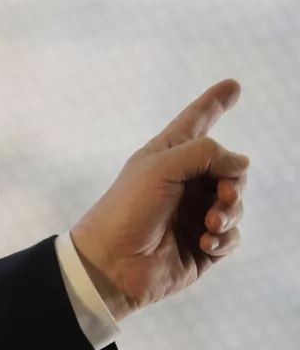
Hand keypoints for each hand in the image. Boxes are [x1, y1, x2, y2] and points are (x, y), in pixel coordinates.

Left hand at [69, 79, 250, 320]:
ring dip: (230, 212)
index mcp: (167, 157)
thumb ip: (205, 153)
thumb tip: (240, 163)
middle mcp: (183, 183)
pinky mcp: (201, 246)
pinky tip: (203, 244)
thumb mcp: (161, 167)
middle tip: (223, 193)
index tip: (232, 84)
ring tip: (209, 223)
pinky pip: (231, 236)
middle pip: (231, 169)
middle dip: (234, 180)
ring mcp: (193, 214)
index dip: (213, 103)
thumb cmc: (126, 210)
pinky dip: (224, 238)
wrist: (110, 264)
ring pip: (236, 203)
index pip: (196, 122)